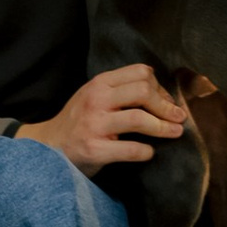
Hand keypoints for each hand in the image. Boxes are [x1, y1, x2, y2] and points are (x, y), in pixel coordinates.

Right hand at [20, 62, 187, 170]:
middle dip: (166, 105)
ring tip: (176, 133)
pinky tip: (149, 153)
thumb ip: (119, 90)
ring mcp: (94, 124)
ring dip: (163, 127)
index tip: (167, 102)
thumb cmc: (77, 122)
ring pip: (139, 118)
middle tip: (179, 117)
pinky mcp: (94, 149)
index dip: (160, 87)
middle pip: (143, 92)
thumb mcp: (94, 96)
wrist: (47, 148)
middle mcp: (96, 99)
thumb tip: (160, 92)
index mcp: (100, 83)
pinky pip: (130, 149)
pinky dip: (145, 151)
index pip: (140, 73)